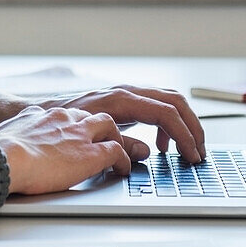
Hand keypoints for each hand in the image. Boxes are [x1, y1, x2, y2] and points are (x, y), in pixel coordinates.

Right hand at [0, 106, 132, 195]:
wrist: (3, 158)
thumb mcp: (6, 135)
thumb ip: (14, 134)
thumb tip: (3, 141)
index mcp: (41, 115)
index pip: (66, 115)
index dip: (74, 126)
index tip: (75, 136)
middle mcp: (62, 118)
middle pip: (90, 114)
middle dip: (100, 127)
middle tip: (103, 140)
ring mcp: (79, 134)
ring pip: (109, 125)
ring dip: (115, 138)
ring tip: (119, 153)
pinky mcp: (91, 153)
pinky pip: (116, 151)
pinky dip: (122, 160)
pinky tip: (121, 170)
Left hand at [37, 85, 205, 162]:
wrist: (45, 112)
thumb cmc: (65, 124)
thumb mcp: (93, 138)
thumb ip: (120, 146)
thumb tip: (147, 153)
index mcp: (122, 99)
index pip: (166, 112)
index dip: (184, 135)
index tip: (192, 155)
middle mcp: (128, 91)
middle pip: (175, 101)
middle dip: (192, 127)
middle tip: (200, 152)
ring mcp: (128, 93)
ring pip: (170, 101)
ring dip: (183, 124)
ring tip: (188, 150)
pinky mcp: (126, 100)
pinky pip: (158, 107)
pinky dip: (167, 125)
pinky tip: (161, 147)